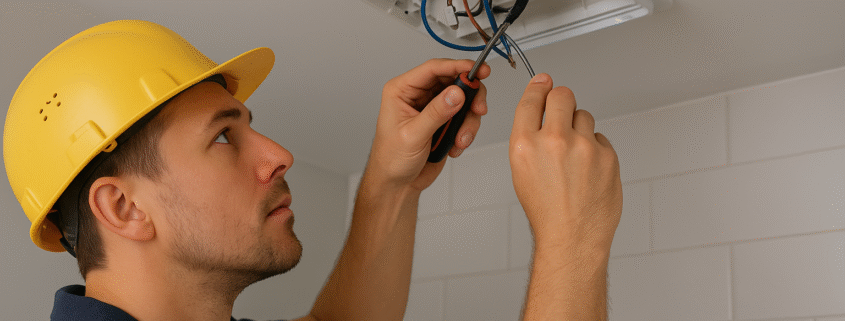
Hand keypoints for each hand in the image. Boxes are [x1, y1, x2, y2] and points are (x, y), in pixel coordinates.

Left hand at [366, 59, 489, 191]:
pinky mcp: (443, 122)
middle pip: (453, 81)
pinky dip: (465, 131)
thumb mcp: (413, 135)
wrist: (397, 184)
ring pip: (463, 101)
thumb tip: (456, 93)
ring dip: (468, 121)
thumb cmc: (391, 159)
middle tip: (478, 108)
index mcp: (402, 90)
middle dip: (470, 96)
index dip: (457, 66)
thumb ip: (436, 113)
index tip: (476, 70)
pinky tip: (454, 145)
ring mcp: (432, 108)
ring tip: (461, 139)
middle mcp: (418, 95)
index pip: (433, 69)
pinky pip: (464, 118)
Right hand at [509, 73, 622, 254]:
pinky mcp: (607, 155)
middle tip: (561, 110)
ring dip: (579, 128)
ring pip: (584, 116)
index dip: (538, 87)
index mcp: (525, 145)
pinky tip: (587, 169)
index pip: (531, 100)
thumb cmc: (546, 210)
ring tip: (574, 155)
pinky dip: (595, 149)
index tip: (543, 83)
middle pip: (562, 95)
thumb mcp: (522, 171)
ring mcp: (584, 147)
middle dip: (561, 100)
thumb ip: (530, 138)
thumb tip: (541, 108)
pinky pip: (601, 138)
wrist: (572, 237)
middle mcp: (554, 141)